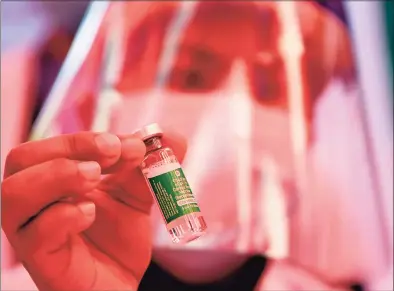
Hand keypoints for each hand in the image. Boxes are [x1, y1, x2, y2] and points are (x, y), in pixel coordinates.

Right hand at [1, 131, 186, 289]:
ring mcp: (34, 232)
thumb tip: (172, 137)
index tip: (125, 143)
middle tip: (110, 152)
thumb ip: (150, 165)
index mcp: (55, 180)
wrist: (119, 283)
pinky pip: (34, 234)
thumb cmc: (118, 238)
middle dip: (69, 147)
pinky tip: (90, 213)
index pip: (51, 146)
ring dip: (58, 175)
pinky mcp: (43, 262)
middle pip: (22, 160)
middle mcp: (36, 202)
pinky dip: (63, 216)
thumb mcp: (137, 195)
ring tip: (95, 179)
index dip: (86, 138)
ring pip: (14, 194)